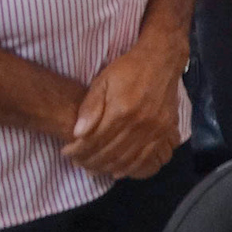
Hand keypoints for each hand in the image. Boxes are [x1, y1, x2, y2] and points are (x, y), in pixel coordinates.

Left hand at [64, 31, 185, 178]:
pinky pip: (147, 158)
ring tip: (93, 168)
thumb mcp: (103, 81)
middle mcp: (140, 124)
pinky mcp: (165, 131)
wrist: (161, 60)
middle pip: (110, 154)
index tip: (66, 152)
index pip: (94, 141)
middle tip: (77, 163)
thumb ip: (90, 107)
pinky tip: (118, 171)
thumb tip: (78, 134)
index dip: (77, 151)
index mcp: (121, 111)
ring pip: (127, 160)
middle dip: (89, 162)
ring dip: (107, 168)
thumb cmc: (128, 69)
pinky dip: (131, 169)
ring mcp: (155, 129)